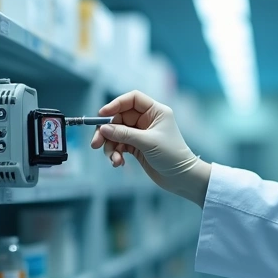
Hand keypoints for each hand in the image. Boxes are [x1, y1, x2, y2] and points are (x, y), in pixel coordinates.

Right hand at [90, 91, 210, 204]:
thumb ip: (124, 134)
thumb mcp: (147, 142)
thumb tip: (103, 128)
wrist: (181, 178)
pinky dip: (116, 154)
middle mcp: (147, 120)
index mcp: (155, 112)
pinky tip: (118, 163)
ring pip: (117, 134)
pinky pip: (120, 145)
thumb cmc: (171, 155)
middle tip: (95, 144)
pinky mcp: (137, 147)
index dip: (116, 104)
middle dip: (107, 131)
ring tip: (113, 160)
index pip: (133, 99)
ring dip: (111, 146)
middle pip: (119, 118)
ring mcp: (141, 134)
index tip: (102, 114)